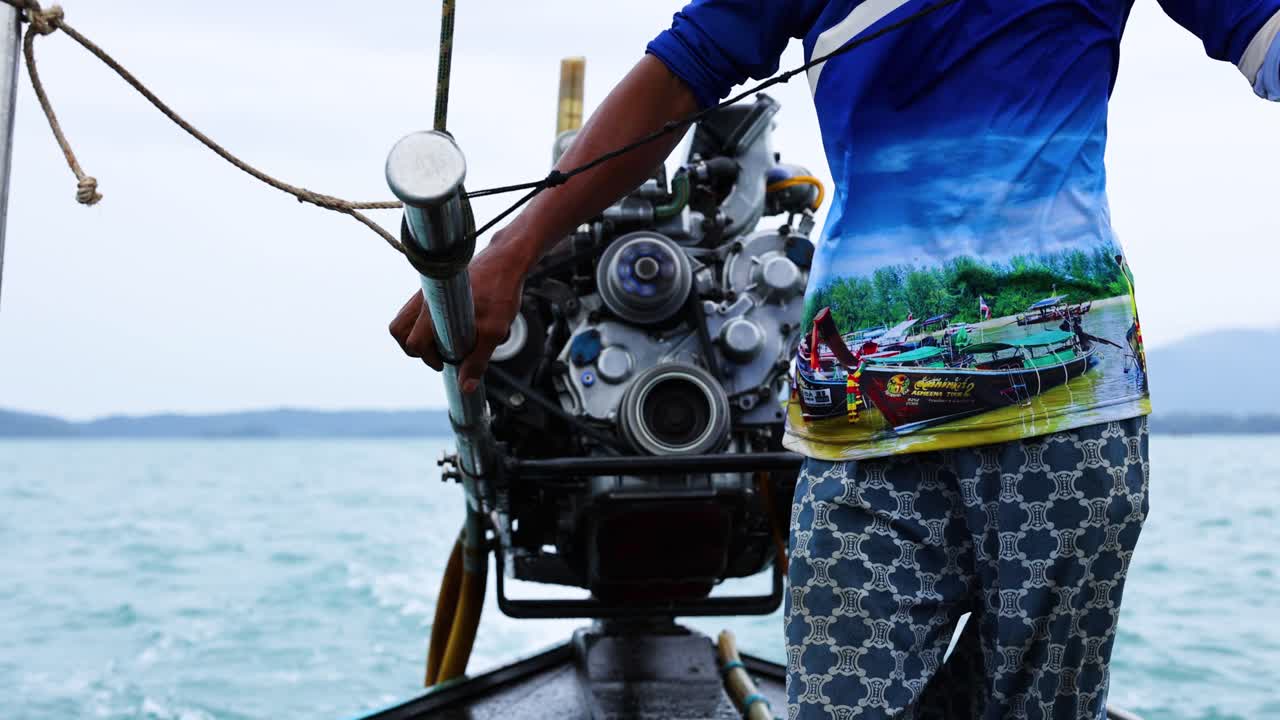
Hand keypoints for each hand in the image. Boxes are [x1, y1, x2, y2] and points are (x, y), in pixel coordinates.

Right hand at [389, 229, 528, 392]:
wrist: (506, 261)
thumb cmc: (500, 292)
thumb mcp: (494, 331)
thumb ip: (477, 360)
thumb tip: (464, 387)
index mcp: (434, 308)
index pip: (412, 342)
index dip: (429, 358)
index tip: (446, 361)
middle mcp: (423, 298)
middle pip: (399, 331)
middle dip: (416, 349)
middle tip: (441, 353)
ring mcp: (424, 291)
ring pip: (405, 320)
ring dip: (420, 336)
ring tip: (446, 340)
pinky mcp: (431, 289)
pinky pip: (417, 311)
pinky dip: (427, 324)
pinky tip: (452, 325)